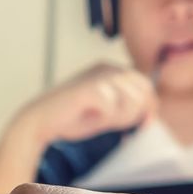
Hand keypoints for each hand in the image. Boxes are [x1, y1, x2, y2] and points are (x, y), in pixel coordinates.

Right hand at [24, 62, 158, 145]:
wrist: (41, 120)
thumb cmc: (73, 116)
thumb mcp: (108, 109)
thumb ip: (128, 107)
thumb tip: (151, 113)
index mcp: (111, 68)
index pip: (145, 85)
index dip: (149, 107)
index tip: (142, 125)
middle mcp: (107, 67)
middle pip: (143, 92)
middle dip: (134, 114)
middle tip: (116, 126)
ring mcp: (98, 76)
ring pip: (132, 101)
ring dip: (120, 118)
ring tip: (100, 119)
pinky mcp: (90, 88)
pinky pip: (113, 109)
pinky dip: (105, 118)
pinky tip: (90, 116)